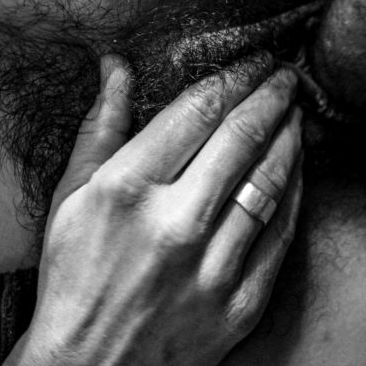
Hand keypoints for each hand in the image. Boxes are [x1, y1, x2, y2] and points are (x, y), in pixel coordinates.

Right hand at [6, 53, 302, 365]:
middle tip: (285, 75)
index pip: (197, 112)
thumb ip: (100, 127)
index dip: (232, 76)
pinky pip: (280, 235)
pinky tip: (294, 170)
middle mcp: (174, 224)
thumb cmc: (73, 278)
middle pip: (241, 138)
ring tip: (295, 114)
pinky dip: (293, 194)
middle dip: (271, 95)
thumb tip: (115, 67)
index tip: (251, 61)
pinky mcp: (239, 303)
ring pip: (269, 182)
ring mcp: (212, 267)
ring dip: (289, 138)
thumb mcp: (71, 197)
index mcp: (127, 190)